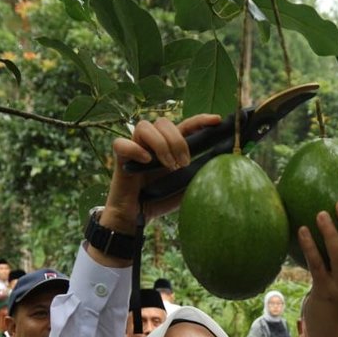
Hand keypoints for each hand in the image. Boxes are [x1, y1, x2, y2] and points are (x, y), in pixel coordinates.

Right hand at [104, 114, 221, 231]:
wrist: (136, 216)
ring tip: (168, 165)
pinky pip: (122, 143)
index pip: (185, 126)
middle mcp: (152, 143)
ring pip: (145, 126)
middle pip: (164, 122)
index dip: (200, 120)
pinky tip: (146, 161)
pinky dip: (135, 149)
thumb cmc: (160, 200)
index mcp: (170, 147)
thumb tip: (216, 170)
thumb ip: (197, 177)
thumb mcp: (185, 189)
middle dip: (177, 141)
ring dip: (160, 144)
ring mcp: (135, 148)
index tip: (216, 120)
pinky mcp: (121, 158)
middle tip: (184, 164)